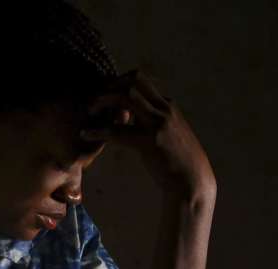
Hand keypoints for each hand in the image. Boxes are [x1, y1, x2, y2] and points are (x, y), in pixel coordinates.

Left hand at [81, 70, 215, 198]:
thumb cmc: (179, 163)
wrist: (191, 180)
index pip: (142, 81)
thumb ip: (154, 125)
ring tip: (89, 111)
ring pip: (125, 98)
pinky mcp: (149, 141)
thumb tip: (137, 124)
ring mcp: (157, 123)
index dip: (121, 83)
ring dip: (103, 100)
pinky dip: (98, 131)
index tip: (106, 93)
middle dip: (111, 84)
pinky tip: (86, 134)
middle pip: (134, 80)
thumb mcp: (170, 136)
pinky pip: (117, 131)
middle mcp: (164, 109)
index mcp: (168, 106)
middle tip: (95, 98)